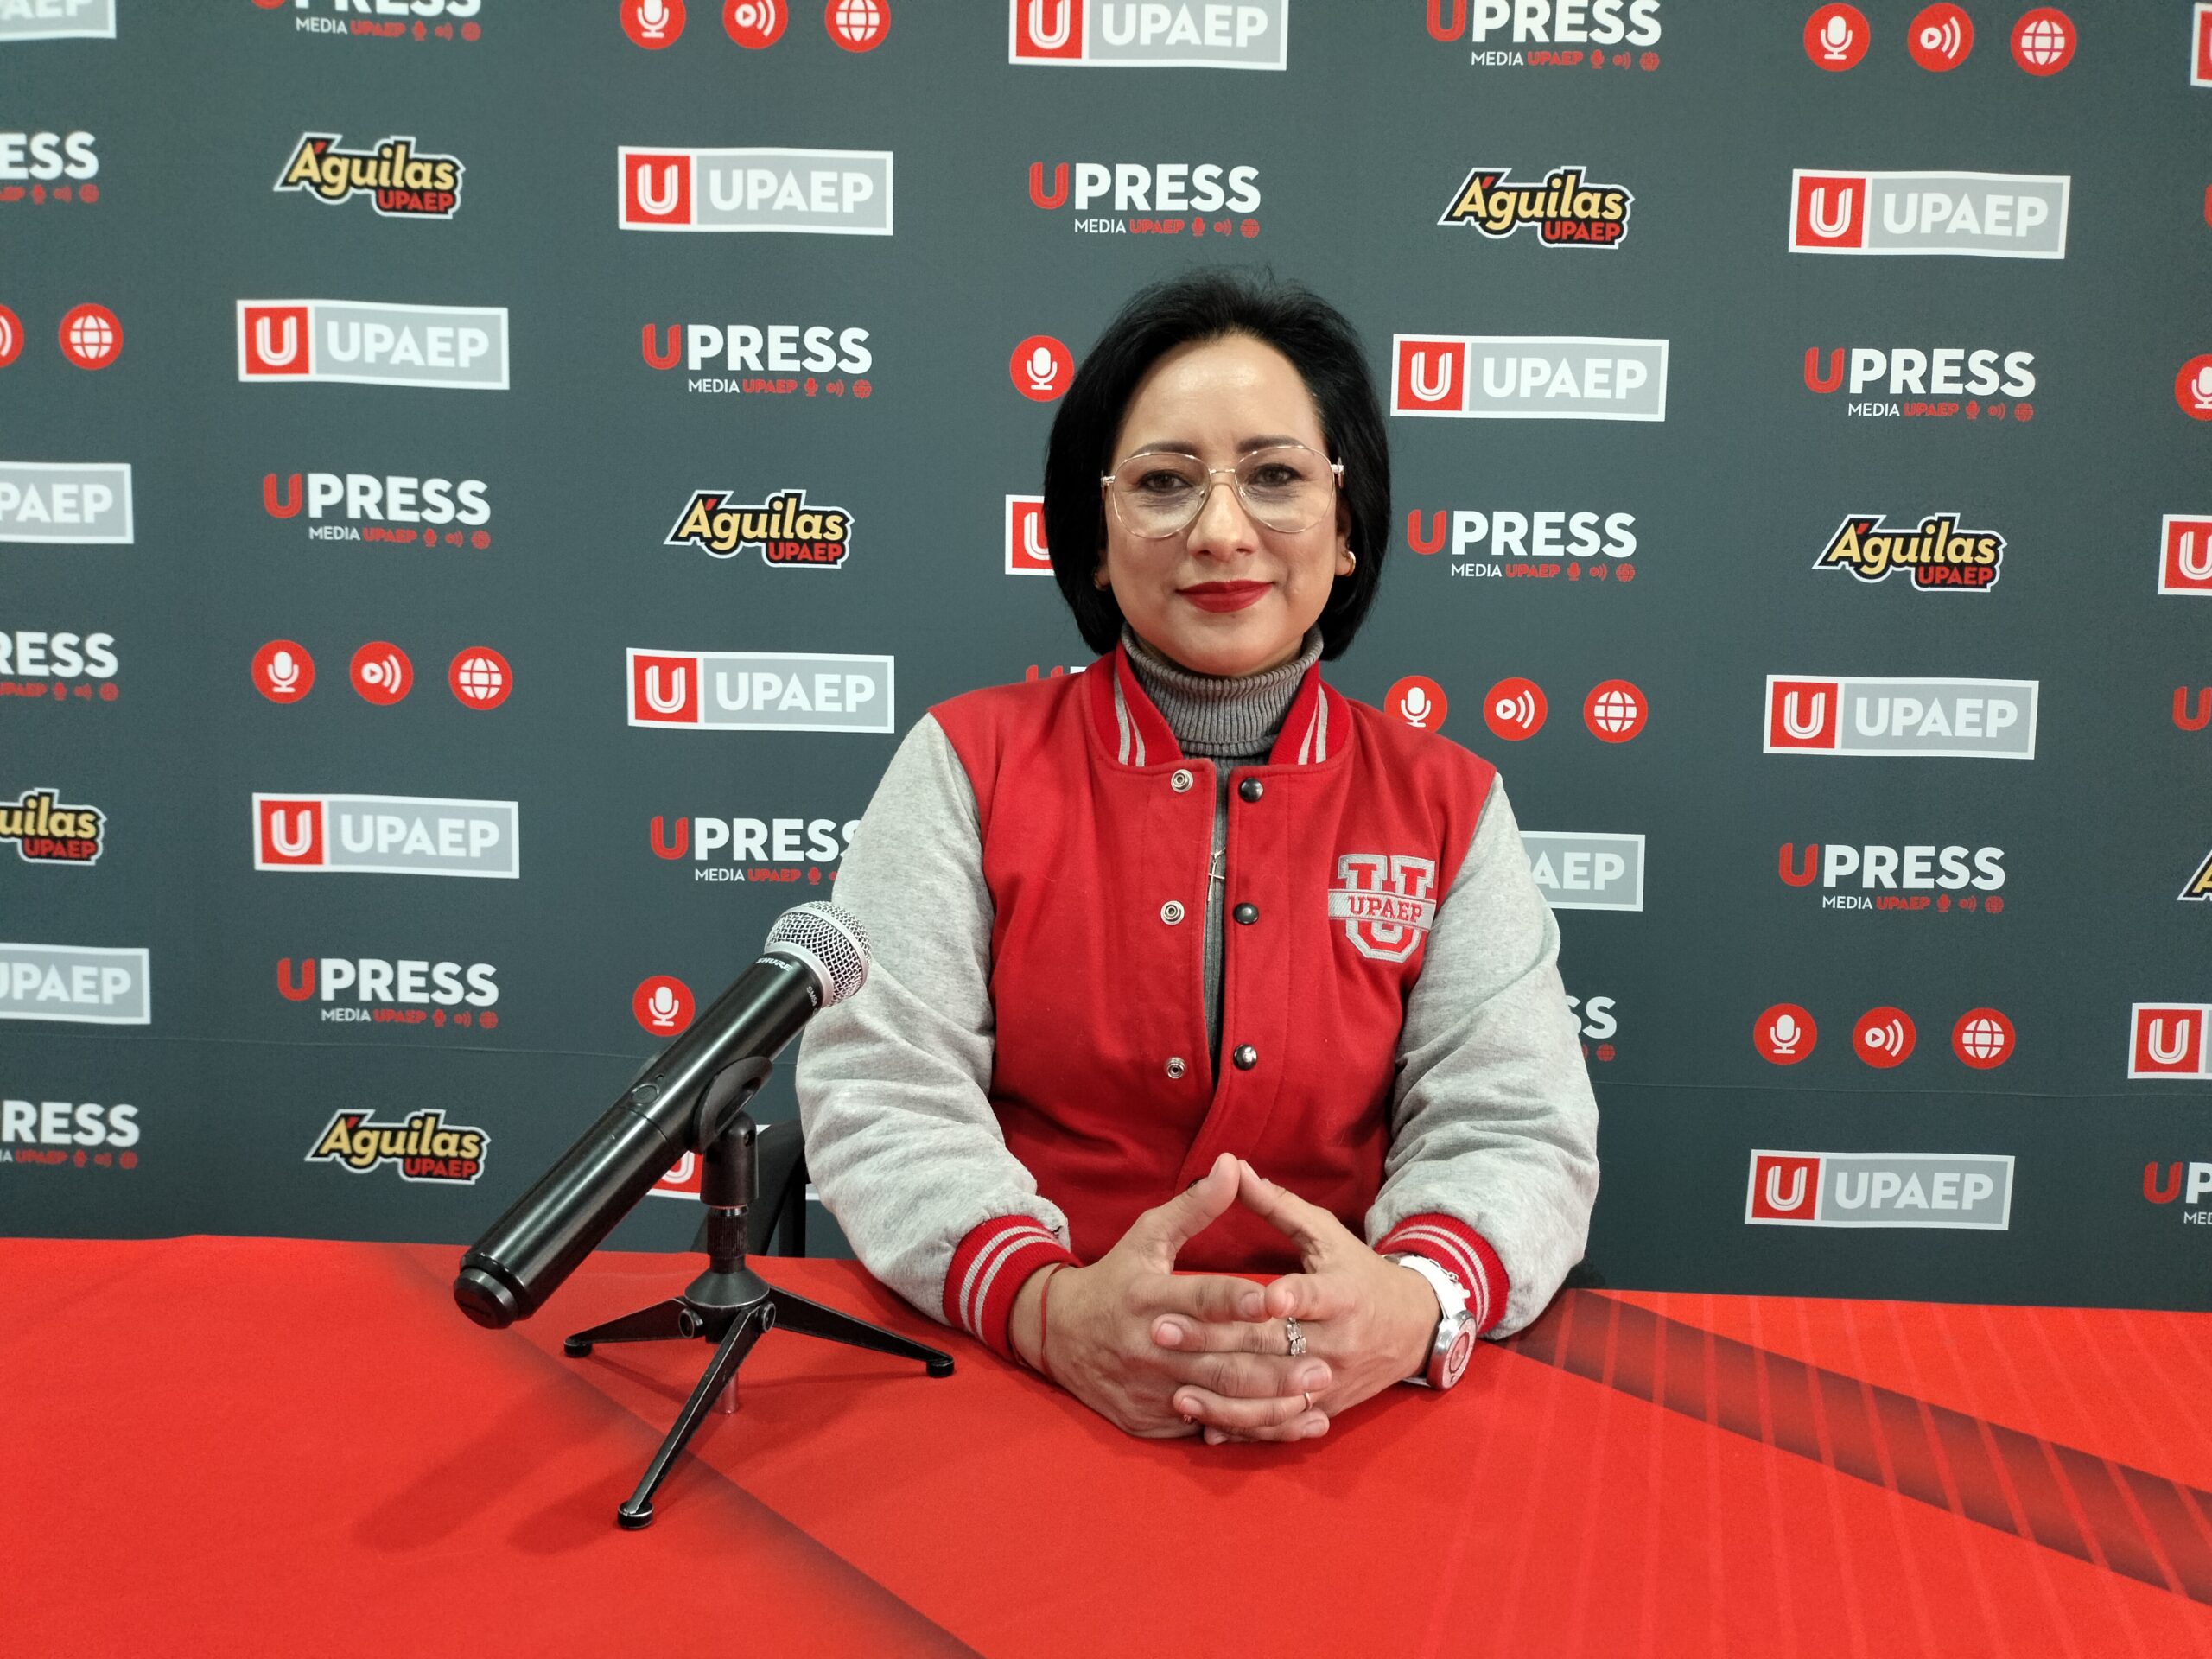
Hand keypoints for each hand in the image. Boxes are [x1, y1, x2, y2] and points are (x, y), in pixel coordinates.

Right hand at [1009, 1152, 1333, 1438]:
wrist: (1056, 1337)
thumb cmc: (1115, 1280)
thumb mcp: (1146, 1237)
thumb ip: (1194, 1207)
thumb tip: (1232, 1164)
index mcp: (1147, 1297)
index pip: (1199, 1300)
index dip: (1237, 1302)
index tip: (1277, 1301)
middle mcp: (1149, 1347)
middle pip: (1218, 1360)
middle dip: (1274, 1364)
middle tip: (1324, 1363)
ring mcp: (1150, 1389)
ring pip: (1220, 1401)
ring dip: (1272, 1402)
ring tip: (1316, 1394)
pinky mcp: (1152, 1422)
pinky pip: (1209, 1429)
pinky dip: (1253, 1429)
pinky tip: (1294, 1425)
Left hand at [1150, 1159, 1438, 1443]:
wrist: (1413, 1329)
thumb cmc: (1359, 1272)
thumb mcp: (1326, 1234)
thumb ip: (1276, 1205)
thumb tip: (1231, 1165)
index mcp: (1341, 1295)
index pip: (1312, 1297)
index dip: (1288, 1297)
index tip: (1260, 1297)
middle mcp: (1338, 1342)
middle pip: (1273, 1346)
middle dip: (1215, 1340)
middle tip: (1160, 1330)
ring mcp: (1331, 1380)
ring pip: (1274, 1395)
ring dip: (1224, 1396)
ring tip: (1175, 1390)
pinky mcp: (1326, 1408)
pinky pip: (1283, 1425)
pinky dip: (1246, 1427)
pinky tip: (1208, 1425)